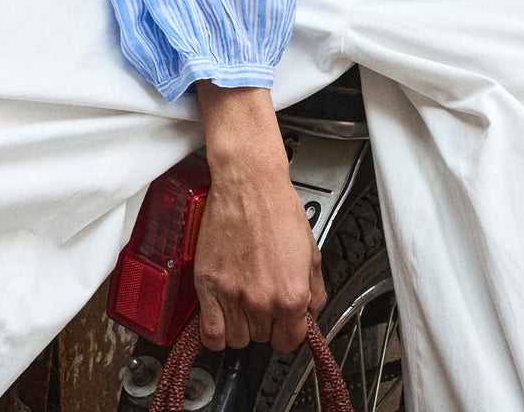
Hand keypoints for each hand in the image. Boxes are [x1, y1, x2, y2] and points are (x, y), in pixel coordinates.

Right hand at [191, 83, 326, 352]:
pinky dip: (215, 333)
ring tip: (242, 303)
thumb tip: (310, 314)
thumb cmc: (278, 207)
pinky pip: (210, 333)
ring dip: (241, 326)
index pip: (289, 341)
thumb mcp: (311, 250)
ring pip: (237, 340)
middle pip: (263, 339)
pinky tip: (221, 317)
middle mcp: (262, 301)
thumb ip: (315, 290)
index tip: (282, 323)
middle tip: (262, 299)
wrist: (249, 181)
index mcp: (292, 295)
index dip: (287, 331)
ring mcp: (233, 295)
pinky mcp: (208, 285)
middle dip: (265, 322)